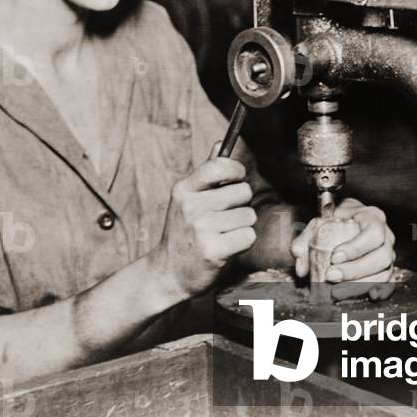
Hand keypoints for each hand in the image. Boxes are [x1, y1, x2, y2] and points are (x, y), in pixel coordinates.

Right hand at [150, 143, 256, 300]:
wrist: (168, 273)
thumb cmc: (183, 233)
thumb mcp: (187, 199)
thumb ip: (206, 172)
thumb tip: (220, 142)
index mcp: (184, 189)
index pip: (219, 165)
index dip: (236, 170)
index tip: (237, 179)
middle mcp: (191, 206)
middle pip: (243, 191)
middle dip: (241, 204)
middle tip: (224, 218)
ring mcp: (201, 228)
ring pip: (248, 215)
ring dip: (242, 226)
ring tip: (222, 234)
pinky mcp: (213, 251)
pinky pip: (248, 235)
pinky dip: (243, 242)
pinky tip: (226, 247)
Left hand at [290, 198, 395, 301]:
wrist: (348, 219)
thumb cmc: (336, 220)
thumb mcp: (319, 222)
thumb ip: (306, 240)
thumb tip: (300, 265)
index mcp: (372, 217)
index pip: (372, 233)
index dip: (356, 248)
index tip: (335, 257)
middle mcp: (386, 235)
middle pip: (381, 256)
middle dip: (355, 270)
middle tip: (332, 277)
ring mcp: (388, 253)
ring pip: (384, 272)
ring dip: (361, 284)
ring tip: (338, 291)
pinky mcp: (387, 268)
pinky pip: (390, 282)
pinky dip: (382, 290)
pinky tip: (370, 295)